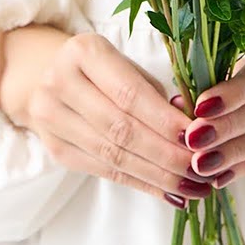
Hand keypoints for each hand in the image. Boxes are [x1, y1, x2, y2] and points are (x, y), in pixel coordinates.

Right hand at [0, 25, 211, 208]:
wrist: (43, 77)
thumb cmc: (101, 68)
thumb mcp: (126, 64)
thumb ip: (156, 91)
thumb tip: (192, 127)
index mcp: (84, 51)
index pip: (129, 93)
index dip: (164, 119)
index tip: (198, 138)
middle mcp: (60, 82)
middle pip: (121, 128)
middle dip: (166, 154)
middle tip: (201, 170)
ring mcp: (51, 118)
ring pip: (112, 155)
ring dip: (157, 176)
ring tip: (192, 188)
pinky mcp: (55, 149)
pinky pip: (104, 171)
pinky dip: (141, 183)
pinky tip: (169, 193)